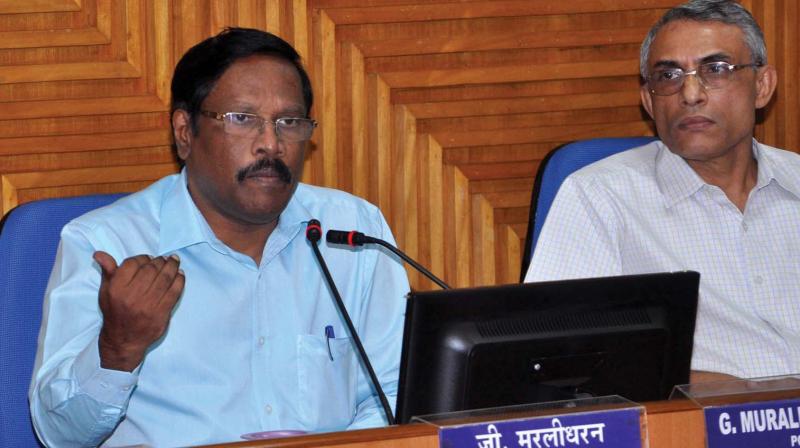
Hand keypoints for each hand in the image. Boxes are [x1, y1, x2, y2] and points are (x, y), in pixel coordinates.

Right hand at [94, 251, 184, 371]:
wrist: (123, 340)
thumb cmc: (114, 312)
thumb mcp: (106, 291)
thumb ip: (107, 271)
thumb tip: (100, 254)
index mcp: (117, 288)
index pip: (133, 263)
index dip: (143, 258)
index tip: (148, 258)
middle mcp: (132, 296)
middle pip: (151, 269)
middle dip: (159, 261)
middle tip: (163, 259)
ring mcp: (148, 305)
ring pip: (165, 278)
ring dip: (172, 266)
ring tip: (174, 261)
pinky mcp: (161, 313)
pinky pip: (174, 292)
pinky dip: (179, 280)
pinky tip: (180, 274)